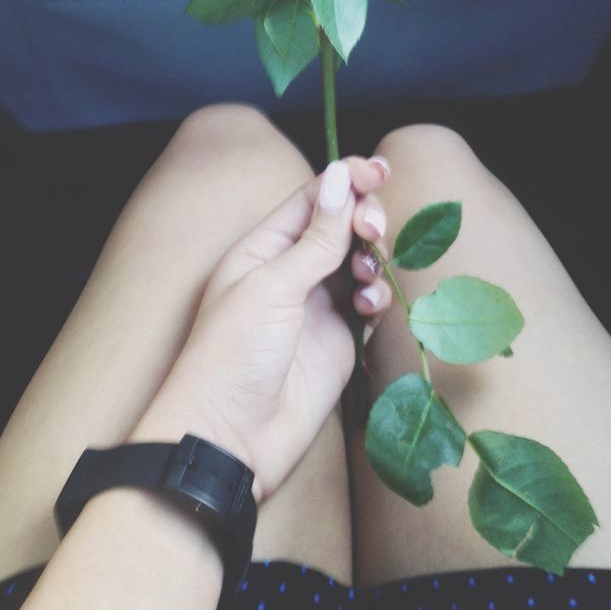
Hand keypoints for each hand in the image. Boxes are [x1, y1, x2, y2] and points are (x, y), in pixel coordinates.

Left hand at [129, 155, 392, 502]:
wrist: (231, 438)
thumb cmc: (233, 355)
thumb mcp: (273, 286)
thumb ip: (316, 237)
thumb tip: (338, 176)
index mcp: (262, 248)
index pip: (311, 198)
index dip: (346, 179)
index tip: (379, 170)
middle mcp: (290, 271)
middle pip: (340, 226)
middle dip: (364, 219)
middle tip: (373, 230)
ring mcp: (315, 307)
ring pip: (359, 263)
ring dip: (372, 260)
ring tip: (366, 278)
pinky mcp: (337, 341)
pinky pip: (368, 304)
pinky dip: (376, 296)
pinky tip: (371, 306)